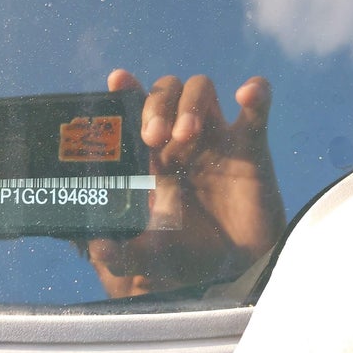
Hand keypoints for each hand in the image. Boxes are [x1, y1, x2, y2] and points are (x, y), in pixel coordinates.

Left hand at [86, 70, 284, 297]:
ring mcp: (215, 139)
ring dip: (190, 103)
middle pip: (165, 92)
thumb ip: (120, 254)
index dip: (127, 90)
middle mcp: (179, 140)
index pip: (134, 109)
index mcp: (150, 156)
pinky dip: (256, 92)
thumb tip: (96, 247)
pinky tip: (246, 93)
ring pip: (201, 88)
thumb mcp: (149, 255)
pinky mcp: (250, 147)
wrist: (235, 272)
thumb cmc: (188, 256)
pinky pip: (257, 108)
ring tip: (187, 135)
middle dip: (157, 104)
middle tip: (153, 137)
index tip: (117, 80)